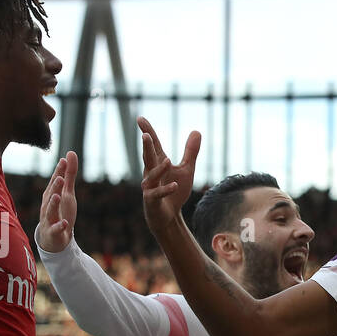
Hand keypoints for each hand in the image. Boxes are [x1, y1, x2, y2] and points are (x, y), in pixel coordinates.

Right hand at [38, 151, 78, 251]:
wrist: (54, 238)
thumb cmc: (61, 211)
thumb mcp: (67, 193)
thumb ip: (69, 174)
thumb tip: (70, 153)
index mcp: (51, 194)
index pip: (55, 182)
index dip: (59, 172)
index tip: (64, 161)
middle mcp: (48, 205)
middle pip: (51, 195)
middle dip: (55, 187)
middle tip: (61, 178)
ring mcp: (49, 219)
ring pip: (50, 211)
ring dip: (53, 204)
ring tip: (58, 196)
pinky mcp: (53, 232)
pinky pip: (55, 229)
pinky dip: (59, 226)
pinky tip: (65, 223)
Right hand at [138, 115, 200, 235]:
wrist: (169, 217)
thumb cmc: (175, 192)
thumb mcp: (186, 170)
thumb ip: (190, 152)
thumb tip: (196, 131)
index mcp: (158, 163)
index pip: (153, 145)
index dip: (147, 131)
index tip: (139, 118)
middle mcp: (151, 173)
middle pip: (149, 158)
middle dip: (147, 147)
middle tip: (145, 135)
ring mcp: (150, 187)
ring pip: (152, 176)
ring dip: (159, 169)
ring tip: (168, 161)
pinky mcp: (152, 201)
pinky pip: (157, 194)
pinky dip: (166, 190)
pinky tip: (175, 185)